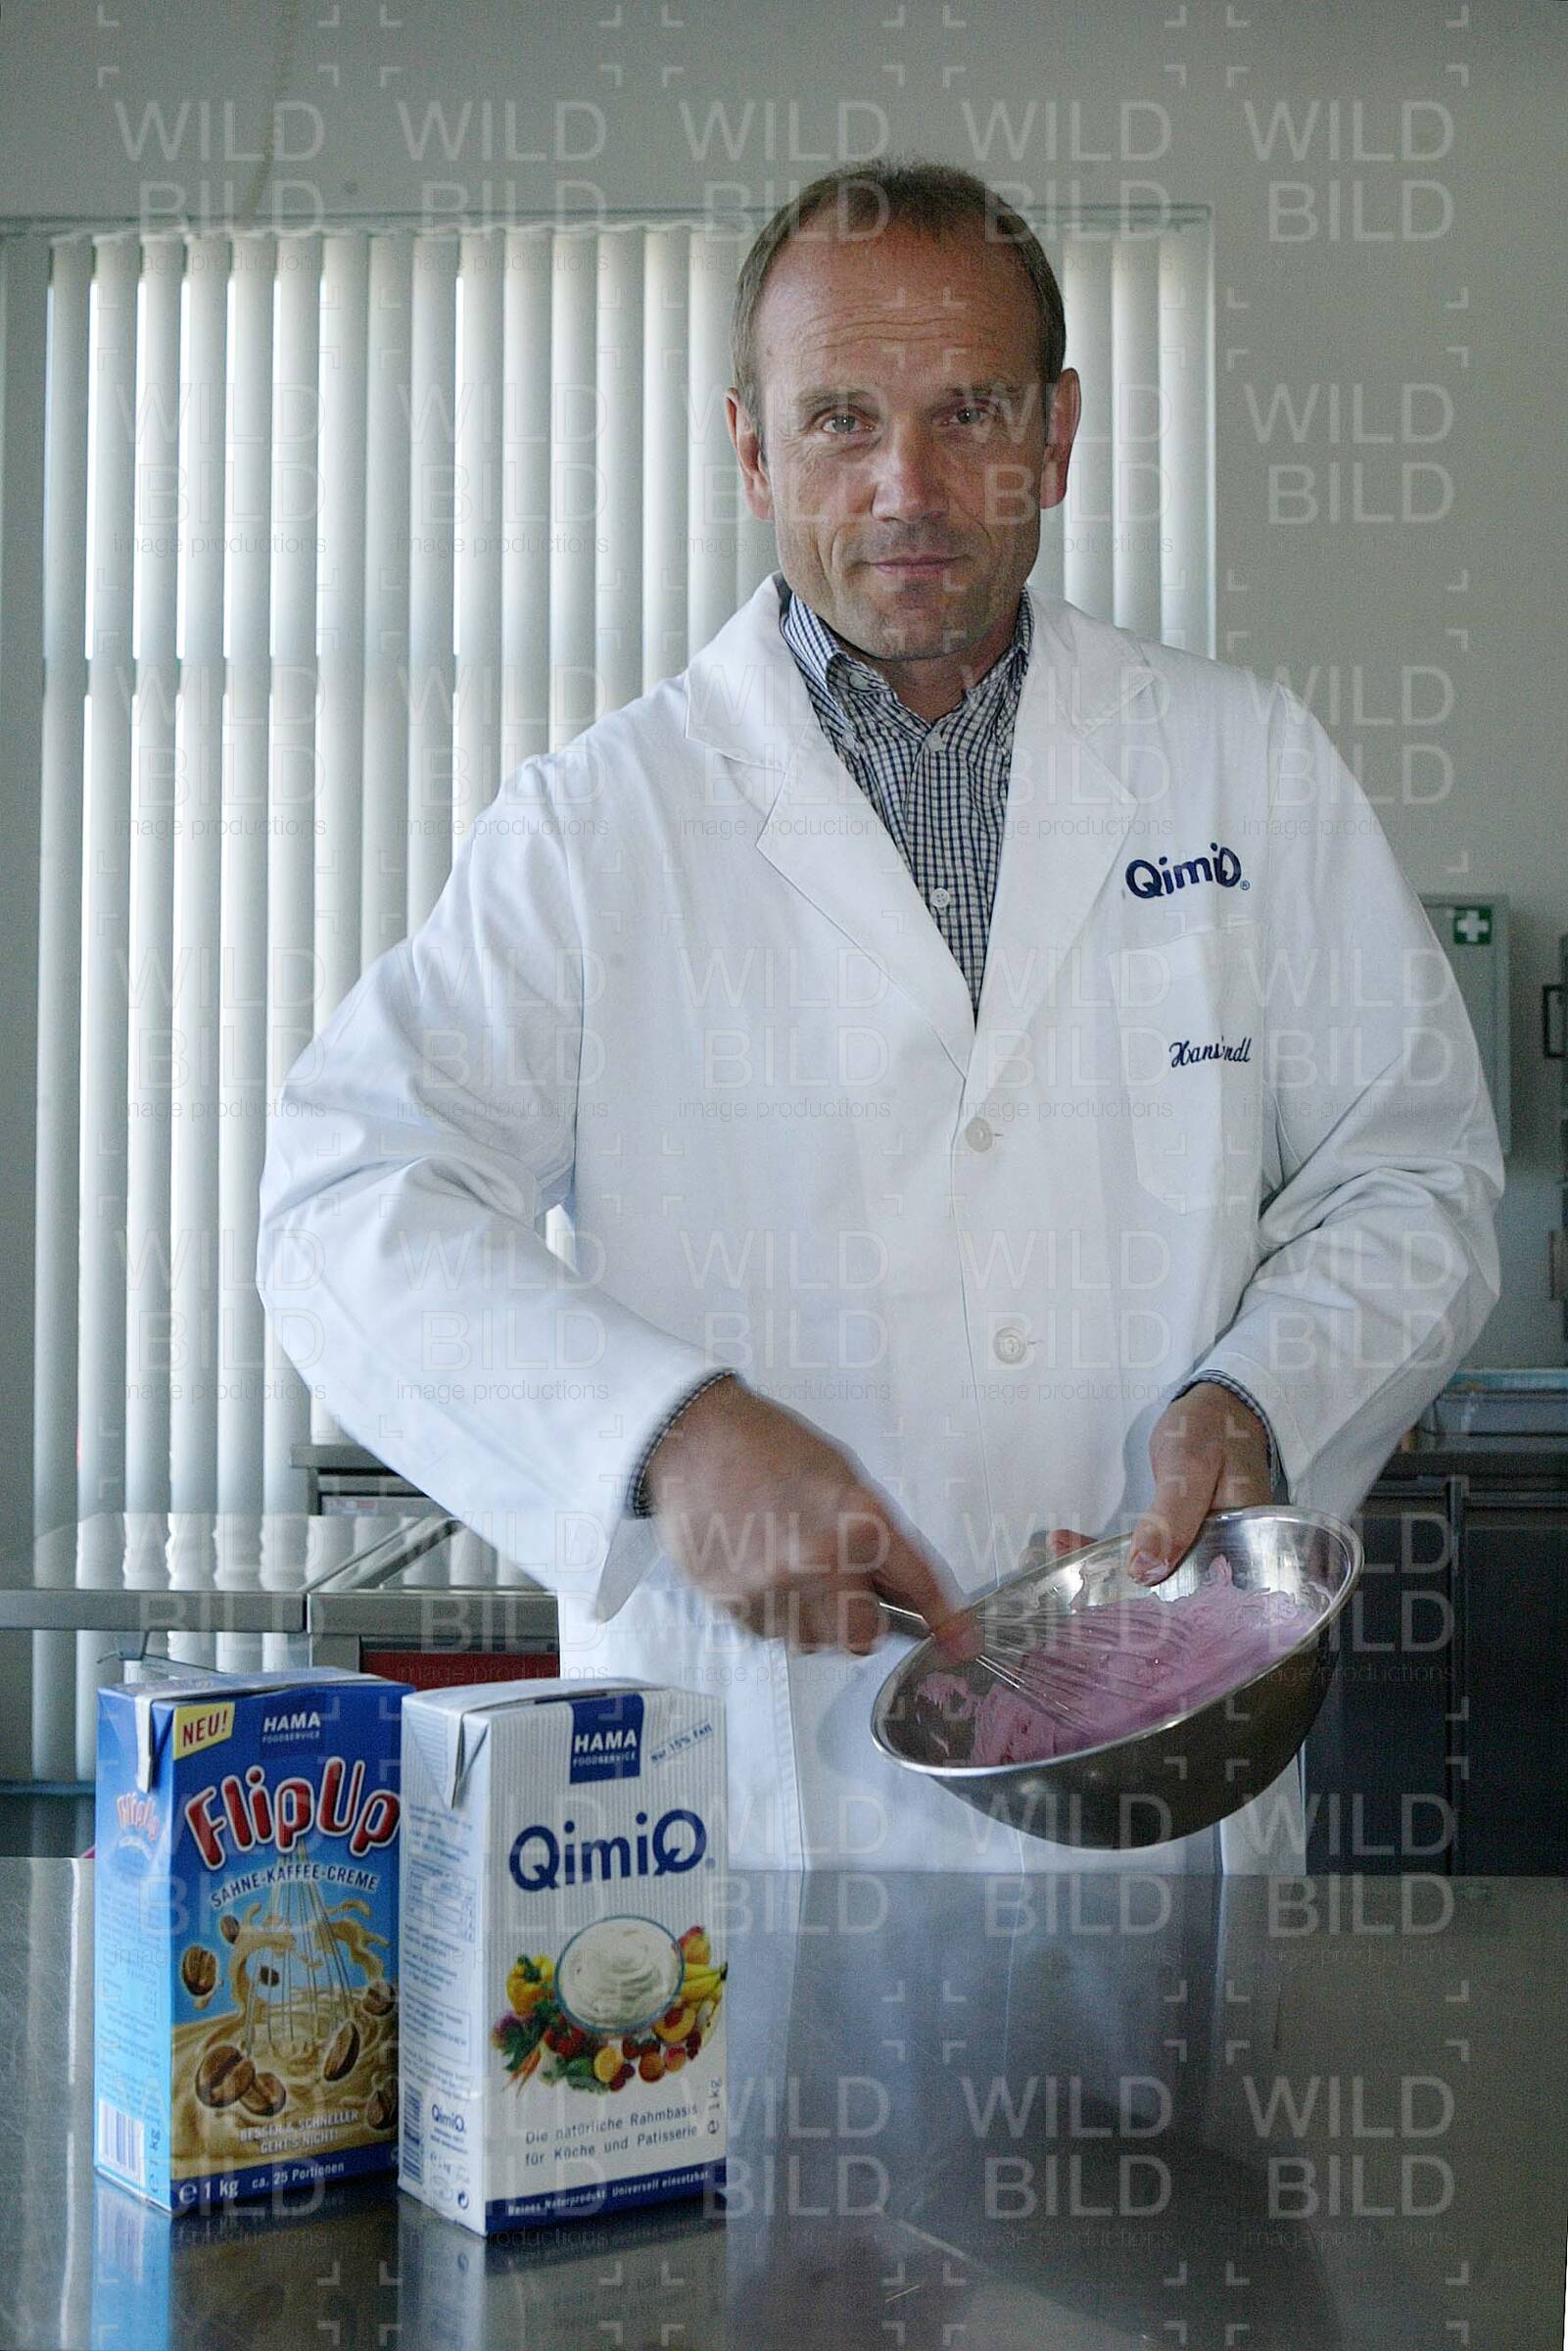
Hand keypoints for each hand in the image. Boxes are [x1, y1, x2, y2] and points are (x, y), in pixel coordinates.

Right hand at [642, 1378, 969, 1656]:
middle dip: (864, 1623)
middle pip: (863, 1638)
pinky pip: (773, 1635)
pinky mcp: (733, 1604)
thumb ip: (876, 1534)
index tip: (963, 1644)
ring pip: (816, 1644)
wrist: (694, 1438)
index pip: (916, 1583)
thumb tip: (901, 1590)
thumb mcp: (841, 1476)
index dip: (946, 1619)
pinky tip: (764, 1573)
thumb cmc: (772, 1448)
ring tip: (797, 1576)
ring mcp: (773, 1589)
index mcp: (858, 1521)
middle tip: (850, 1595)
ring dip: (818, 1622)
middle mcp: (820, 1563)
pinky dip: (778, 1616)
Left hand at [1028, 1382, 1271, 1589]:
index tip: (1103, 1598)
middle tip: (1071, 1579)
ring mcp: (1202, 1549)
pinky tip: (1068, 1540)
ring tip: (1061, 1554)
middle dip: (1120, 1590)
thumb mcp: (1190, 1466)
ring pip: (1153, 1572)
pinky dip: (1107, 1548)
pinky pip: (1144, 1552)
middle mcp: (1226, 1559)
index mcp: (1245, 1550)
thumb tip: (1144, 1573)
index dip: (1154, 1604)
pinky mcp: (1181, 1537)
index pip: (1201, 1593)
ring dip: (1105, 1567)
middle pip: (1173, 1589)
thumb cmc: (1211, 1431)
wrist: (1218, 1406)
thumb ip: (1173, 1518)